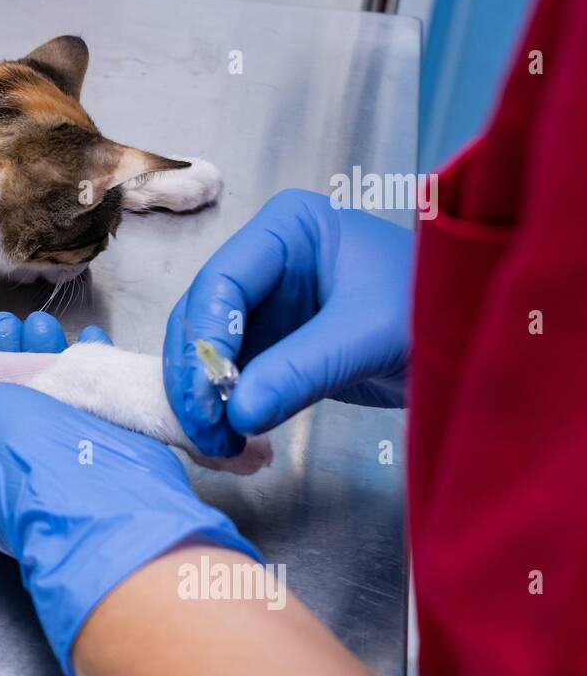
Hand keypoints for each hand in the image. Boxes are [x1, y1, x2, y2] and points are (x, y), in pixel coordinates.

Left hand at [0, 311, 261, 675]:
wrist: (90, 488)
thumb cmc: (7, 448)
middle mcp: (9, 464)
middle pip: (7, 397)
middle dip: (9, 355)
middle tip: (12, 327)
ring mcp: (57, 458)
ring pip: (50, 394)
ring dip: (47, 354)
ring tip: (44, 327)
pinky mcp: (104, 448)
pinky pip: (94, 398)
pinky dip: (93, 367)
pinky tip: (91, 343)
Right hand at [165, 188, 412, 457]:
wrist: (478, 340)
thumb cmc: (439, 310)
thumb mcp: (367, 336)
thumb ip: (300, 370)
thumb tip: (237, 415)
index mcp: (287, 229)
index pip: (221, 282)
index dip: (205, 340)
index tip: (207, 396)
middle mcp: (266, 263)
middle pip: (202, 318)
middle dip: (197, 377)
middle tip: (206, 430)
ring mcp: (267, 305)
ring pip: (207, 353)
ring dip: (204, 400)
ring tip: (219, 445)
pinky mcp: (273, 346)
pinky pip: (231, 378)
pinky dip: (225, 411)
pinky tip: (231, 441)